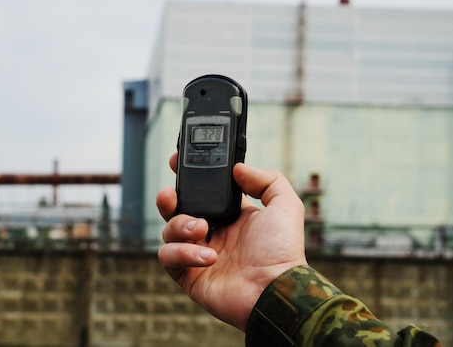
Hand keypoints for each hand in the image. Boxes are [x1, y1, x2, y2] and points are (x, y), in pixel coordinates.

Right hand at [157, 153, 307, 330]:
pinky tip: (208, 255)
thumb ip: (267, 179)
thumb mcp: (285, 205)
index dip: (189, 179)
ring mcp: (198, 255)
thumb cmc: (283, 252)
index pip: (203, 193)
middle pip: (177, 210)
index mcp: (231, 217)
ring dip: (179, 225)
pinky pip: (169, 257)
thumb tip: (238, 168)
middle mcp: (212, 234)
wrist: (276, 289)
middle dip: (168, 199)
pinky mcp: (189, 276)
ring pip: (169, 232)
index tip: (177, 163)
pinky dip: (183, 252)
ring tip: (202, 229)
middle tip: (170, 194)